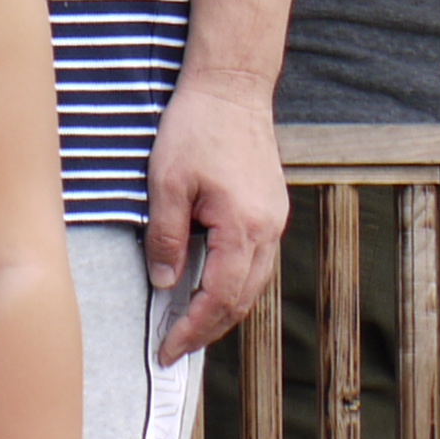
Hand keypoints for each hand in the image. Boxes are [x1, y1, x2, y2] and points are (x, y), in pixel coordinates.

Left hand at [146, 69, 286, 359]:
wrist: (232, 88)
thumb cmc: (196, 128)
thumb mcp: (166, 183)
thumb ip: (167, 237)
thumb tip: (166, 284)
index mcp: (243, 228)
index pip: (219, 299)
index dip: (192, 330)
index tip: (167, 349)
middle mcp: (268, 231)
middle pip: (242, 301)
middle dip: (207, 330)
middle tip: (173, 347)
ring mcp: (273, 221)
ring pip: (252, 284)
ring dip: (222, 310)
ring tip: (187, 326)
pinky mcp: (270, 210)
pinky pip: (255, 262)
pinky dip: (232, 284)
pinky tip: (208, 287)